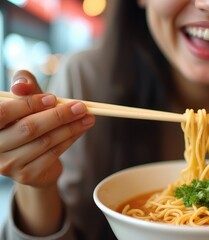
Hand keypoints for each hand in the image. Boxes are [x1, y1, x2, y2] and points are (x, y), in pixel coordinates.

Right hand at [0, 70, 95, 186]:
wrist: (32, 158)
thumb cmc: (27, 119)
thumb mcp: (26, 100)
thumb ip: (25, 86)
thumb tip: (22, 85)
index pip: (3, 113)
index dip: (28, 104)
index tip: (53, 98)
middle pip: (28, 128)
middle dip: (58, 115)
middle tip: (81, 107)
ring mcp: (8, 164)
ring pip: (45, 141)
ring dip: (70, 127)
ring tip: (88, 117)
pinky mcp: (26, 175)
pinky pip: (53, 154)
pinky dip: (70, 139)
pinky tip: (80, 130)